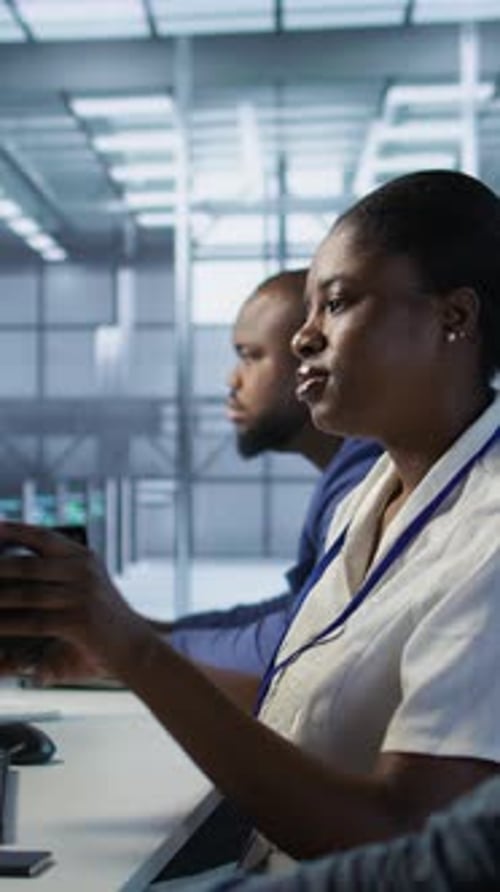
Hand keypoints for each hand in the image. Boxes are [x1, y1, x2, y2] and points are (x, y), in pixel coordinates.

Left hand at [0, 521, 151, 682]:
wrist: (136, 648)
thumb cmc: (105, 621)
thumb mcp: (88, 586)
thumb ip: (59, 573)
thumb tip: (19, 563)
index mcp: (84, 557)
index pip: (42, 536)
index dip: (12, 530)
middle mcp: (83, 569)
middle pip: (25, 564)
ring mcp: (82, 593)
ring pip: (25, 593)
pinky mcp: (79, 619)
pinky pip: (33, 620)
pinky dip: (8, 623)